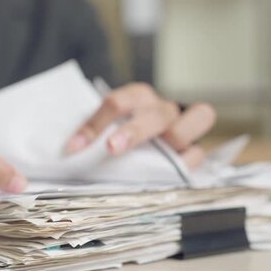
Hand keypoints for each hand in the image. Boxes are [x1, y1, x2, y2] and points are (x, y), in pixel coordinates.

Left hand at [64, 83, 215, 167]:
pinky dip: (187, 162)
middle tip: (112, 148)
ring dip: (173, 138)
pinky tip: (171, 173)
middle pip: (154, 113)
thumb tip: (72, 150)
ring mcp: (184, 125)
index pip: (118, 102)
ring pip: (195, 118)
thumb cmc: (128, 130)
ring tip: (155, 157)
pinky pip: (198, 152)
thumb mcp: (111, 125)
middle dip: (134, 131)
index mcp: (138, 97)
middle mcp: (162, 108)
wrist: (161, 133)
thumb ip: (97, 132)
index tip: (75, 146)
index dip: (96, 123)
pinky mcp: (195, 148)